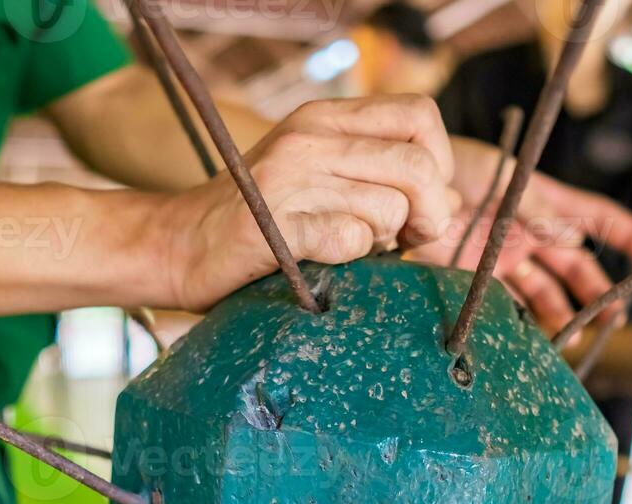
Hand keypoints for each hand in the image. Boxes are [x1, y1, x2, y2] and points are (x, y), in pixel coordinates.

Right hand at [160, 95, 454, 311]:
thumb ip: (384, 181)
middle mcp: (309, 136)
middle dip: (430, 213)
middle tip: (408, 240)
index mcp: (326, 118)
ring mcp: (289, 177)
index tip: (424, 202)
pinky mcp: (273, 225)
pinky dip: (351, 258)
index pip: (420, 115)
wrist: (179, 247)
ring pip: (389, 207)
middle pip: (417, 165)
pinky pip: (348, 239)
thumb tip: (452, 202)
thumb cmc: (264, 222)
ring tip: (354, 249)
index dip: (440, 164)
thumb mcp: (325, 182)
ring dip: (384, 240)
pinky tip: (326, 261)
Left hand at [415, 137, 631, 335]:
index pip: (598, 219)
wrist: (406, 188)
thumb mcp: (501, 176)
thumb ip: (536, 208)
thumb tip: (575, 238)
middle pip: (577, 266)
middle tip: (615, 317)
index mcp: (545, 203)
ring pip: (548, 291)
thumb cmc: (454, 168)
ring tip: (580, 335)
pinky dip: (527, 321)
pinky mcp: (480, 277)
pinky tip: (540, 338)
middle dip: (599, 291)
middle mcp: (531, 233)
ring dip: (566, 313)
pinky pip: (512, 304)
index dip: (630, 235)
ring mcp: (507, 257)